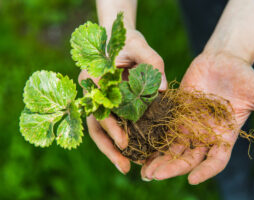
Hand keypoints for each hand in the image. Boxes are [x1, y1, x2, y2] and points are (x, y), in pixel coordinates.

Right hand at [79, 28, 166, 173]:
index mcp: (94, 76)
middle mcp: (90, 91)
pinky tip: (129, 152)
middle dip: (109, 146)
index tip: (124, 143)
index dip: (110, 126)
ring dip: (110, 148)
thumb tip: (163, 90)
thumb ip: (152, 63)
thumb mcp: (142, 47)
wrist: (120, 41)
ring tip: (125, 167)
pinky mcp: (106, 105)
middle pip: (95, 123)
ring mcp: (96, 100)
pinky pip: (108, 124)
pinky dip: (116, 139)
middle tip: (125, 166)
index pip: (100, 106)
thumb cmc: (130, 44)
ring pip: (98, 128)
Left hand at [141, 51, 253, 183]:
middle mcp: (205, 133)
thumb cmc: (245, 76)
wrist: (223, 58)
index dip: (205, 171)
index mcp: (225, 135)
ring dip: (159, 159)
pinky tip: (141, 145)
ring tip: (144, 170)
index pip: (215, 160)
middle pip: (188, 158)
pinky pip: (164, 128)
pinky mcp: (176, 111)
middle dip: (172, 168)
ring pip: (173, 147)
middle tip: (154, 176)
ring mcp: (189, 123)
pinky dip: (154, 139)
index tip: (192, 179)